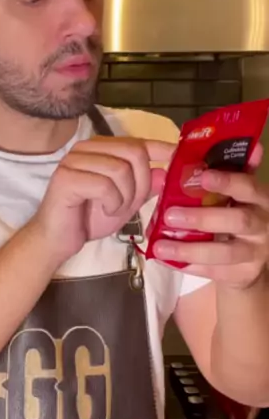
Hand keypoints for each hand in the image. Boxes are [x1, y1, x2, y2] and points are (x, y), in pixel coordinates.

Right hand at [32, 135, 175, 264]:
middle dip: (141, 182)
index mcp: (100, 149)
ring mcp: (74, 160)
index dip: (160, 147)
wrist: (59, 239)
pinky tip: (105, 211)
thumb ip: (144, 187)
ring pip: (120, 169)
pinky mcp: (66, 177)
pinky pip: (104, 185)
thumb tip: (165, 172)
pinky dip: (112, 203)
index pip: (136, 141)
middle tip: (132, 203)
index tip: (177, 155)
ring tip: (115, 209)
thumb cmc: (89, 218)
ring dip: (125, 196)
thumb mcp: (126, 202)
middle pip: (133, 152)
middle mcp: (86, 148)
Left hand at [153, 142, 268, 289]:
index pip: (250, 187)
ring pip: (225, 252)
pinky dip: (191, 266)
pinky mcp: (244, 274)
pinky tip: (169, 261)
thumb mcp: (241, 193)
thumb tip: (250, 144)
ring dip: (190, 248)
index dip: (228, 181)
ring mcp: (256, 253)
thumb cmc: (239, 215)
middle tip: (170, 214)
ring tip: (160, 245)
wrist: (250, 259)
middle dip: (203, 218)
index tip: (202, 176)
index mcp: (262, 199)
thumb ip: (238, 171)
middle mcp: (264, 225)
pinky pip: (216, 272)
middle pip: (238, 221)